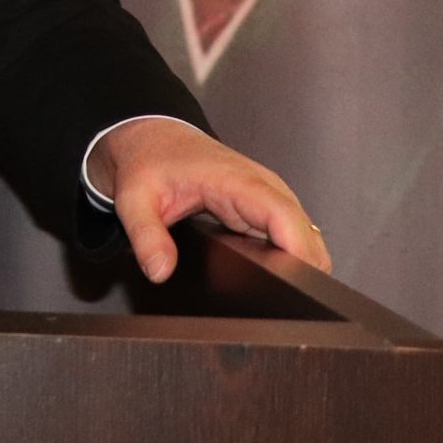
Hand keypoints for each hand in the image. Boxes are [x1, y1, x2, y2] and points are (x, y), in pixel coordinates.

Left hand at [88, 117, 330, 282]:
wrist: (154, 137)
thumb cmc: (150, 160)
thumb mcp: (135, 198)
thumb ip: (146, 236)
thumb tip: (160, 270)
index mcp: (238, 181)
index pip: (285, 218)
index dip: (297, 254)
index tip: (295, 287)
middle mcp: (264, 188)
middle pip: (307, 236)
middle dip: (303, 272)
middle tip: (280, 304)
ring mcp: (269, 199)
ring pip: (307, 240)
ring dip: (301, 268)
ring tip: (279, 297)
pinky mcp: (266, 210)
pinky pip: (294, 238)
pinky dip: (293, 260)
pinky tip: (276, 281)